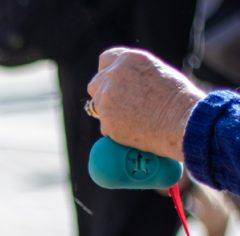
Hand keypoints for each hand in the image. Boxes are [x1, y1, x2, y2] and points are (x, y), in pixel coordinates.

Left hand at [87, 48, 204, 161]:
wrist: (184, 120)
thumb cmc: (180, 98)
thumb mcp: (158, 73)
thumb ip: (136, 75)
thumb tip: (123, 86)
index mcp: (129, 59)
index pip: (106, 60)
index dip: (108, 72)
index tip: (112, 82)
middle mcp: (113, 75)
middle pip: (95, 84)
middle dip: (103, 94)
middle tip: (119, 105)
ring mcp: (106, 98)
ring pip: (97, 106)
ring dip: (109, 112)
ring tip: (132, 119)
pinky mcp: (106, 121)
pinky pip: (105, 126)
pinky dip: (115, 130)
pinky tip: (135, 130)